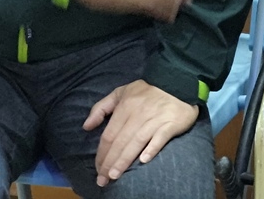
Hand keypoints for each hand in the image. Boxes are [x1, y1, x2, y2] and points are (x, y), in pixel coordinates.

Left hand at [83, 79, 199, 187]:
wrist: (176, 83)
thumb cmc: (146, 92)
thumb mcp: (121, 92)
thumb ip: (101, 107)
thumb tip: (86, 126)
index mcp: (125, 105)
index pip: (109, 134)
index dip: (102, 153)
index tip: (97, 168)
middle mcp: (138, 113)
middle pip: (120, 141)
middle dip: (109, 162)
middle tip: (103, 180)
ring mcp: (155, 119)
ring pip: (136, 142)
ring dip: (124, 160)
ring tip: (115, 175)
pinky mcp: (170, 124)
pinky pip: (160, 138)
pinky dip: (152, 149)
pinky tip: (143, 161)